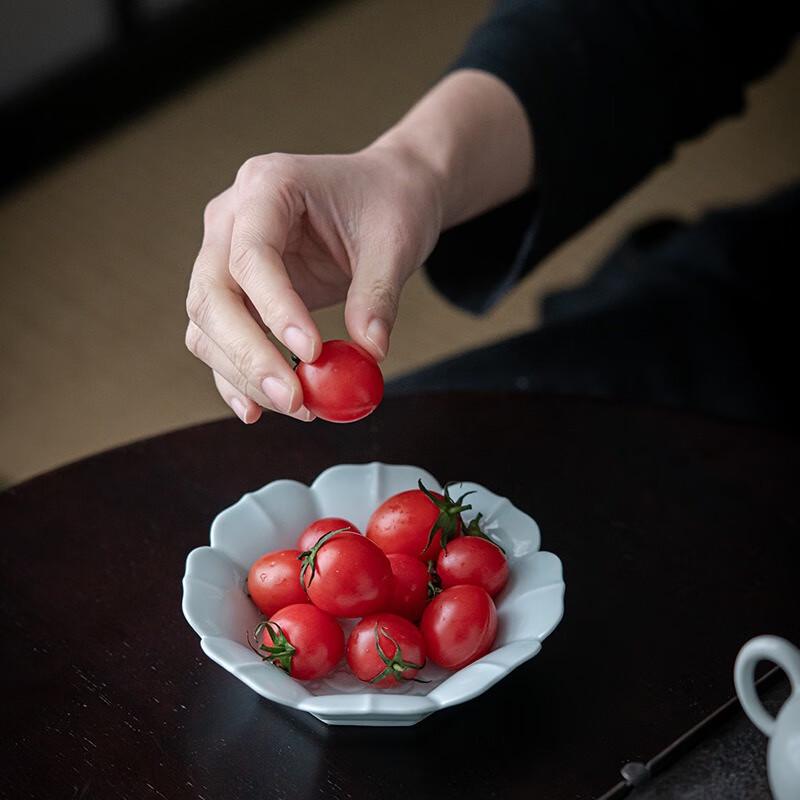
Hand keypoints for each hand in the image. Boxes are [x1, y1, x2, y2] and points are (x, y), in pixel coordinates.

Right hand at [185, 145, 442, 422]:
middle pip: (212, 294)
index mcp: (267, 185)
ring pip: (207, 325)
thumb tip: (369, 353)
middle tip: (294, 398)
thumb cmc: (389, 203)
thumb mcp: (395, 242)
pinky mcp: (236, 292)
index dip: (275, 308)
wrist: (385, 193)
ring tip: (298, 406)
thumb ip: (378, 296)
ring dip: (242, 374)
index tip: (312, 352)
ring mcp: (224, 256)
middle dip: (249, 354)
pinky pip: (219, 340)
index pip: (251, 253)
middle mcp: (230, 219)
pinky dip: (235, 377)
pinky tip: (257, 410)